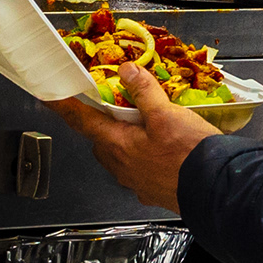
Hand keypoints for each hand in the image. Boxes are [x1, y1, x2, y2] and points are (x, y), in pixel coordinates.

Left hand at [60, 58, 218, 206]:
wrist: (214, 189)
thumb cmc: (188, 154)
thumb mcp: (166, 114)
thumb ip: (144, 91)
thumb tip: (127, 71)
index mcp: (118, 144)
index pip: (82, 121)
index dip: (65, 107)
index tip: (49, 98)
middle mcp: (122, 166)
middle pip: (101, 141)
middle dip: (103, 125)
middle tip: (115, 109)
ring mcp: (136, 182)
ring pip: (120, 157)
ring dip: (124, 142)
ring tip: (144, 128)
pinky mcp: (153, 191)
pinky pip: (139, 171)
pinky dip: (143, 158)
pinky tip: (162, 152)